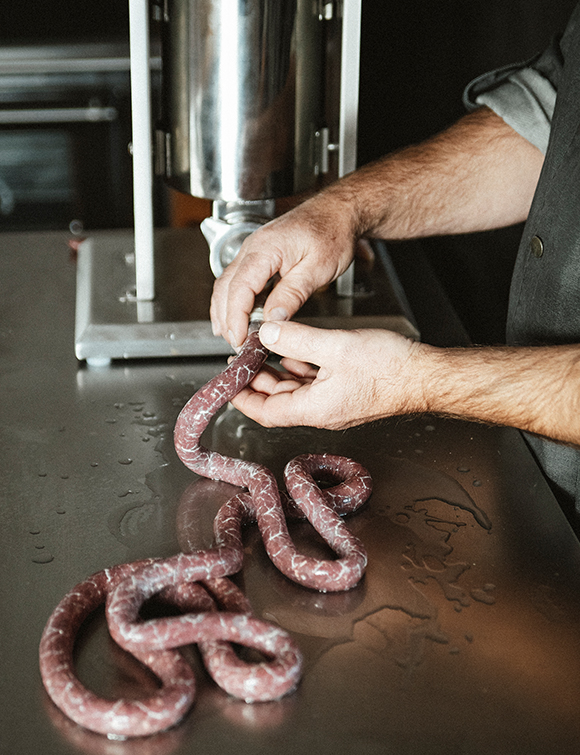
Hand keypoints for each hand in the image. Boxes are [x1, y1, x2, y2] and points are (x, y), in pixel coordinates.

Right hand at [210, 193, 356, 348]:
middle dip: (226, 319)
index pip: (239, 288)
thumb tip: (273, 320)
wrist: (338, 212)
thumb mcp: (317, 269)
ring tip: (233, 336)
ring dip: (225, 311)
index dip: (235, 317)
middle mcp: (253, 247)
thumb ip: (292, 294)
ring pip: (226, 284)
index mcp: (266, 249)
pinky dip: (232, 301)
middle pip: (225, 287)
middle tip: (237, 344)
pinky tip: (236, 317)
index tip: (239, 338)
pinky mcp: (258, 256)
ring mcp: (252, 250)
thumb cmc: (332, 233)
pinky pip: (236, 280)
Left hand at [229, 321, 426, 429]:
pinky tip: (294, 352)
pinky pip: (312, 384)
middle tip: (242, 360)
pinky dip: (298, 369)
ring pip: (294, 391)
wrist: (425, 376)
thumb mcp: (334, 347)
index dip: (242, 398)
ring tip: (262, 352)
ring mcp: (333, 403)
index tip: (228, 383)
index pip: (265, 411)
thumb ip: (296, 340)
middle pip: (276, 401)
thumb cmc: (390, 369)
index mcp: (314, 408)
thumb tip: (267, 334)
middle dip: (256, 381)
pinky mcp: (344, 393)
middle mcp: (321, 411)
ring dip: (276, 372)